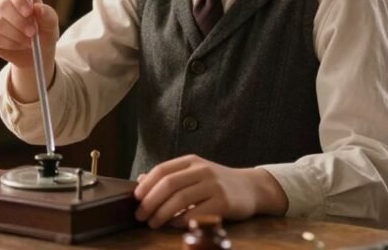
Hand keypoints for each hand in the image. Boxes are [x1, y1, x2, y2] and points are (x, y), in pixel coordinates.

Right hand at [0, 0, 59, 101]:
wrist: (36, 53)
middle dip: (19, 21)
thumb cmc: (44, 32)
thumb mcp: (51, 24)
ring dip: (16, 35)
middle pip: (1, 4)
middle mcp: (1, 1)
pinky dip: (9, 44)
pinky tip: (18, 45)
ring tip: (29, 41)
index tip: (29, 12)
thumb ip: (47, 15)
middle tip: (33, 32)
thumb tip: (38, 8)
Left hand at [133, 154, 287, 228]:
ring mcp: (214, 185)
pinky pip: (196, 213)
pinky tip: (173, 225)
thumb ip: (170, 176)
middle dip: (150, 202)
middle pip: (169, 184)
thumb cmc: (217, 183)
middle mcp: (202, 170)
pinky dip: (180, 221)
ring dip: (162, 213)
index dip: (146, 185)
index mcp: (191, 161)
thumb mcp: (194, 173)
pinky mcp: (224, 202)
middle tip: (140, 215)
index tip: (135, 199)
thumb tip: (141, 180)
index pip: (162, 170)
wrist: (252, 188)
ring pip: (180, 199)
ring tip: (153, 223)